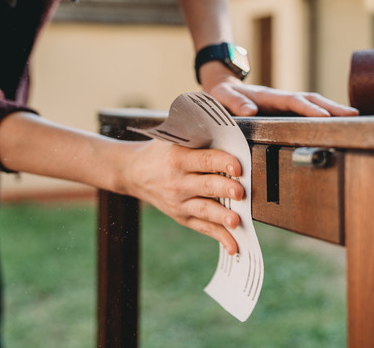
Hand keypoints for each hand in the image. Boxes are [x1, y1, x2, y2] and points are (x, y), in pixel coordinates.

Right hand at [120, 139, 243, 254]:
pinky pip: (204, 228)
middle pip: (206, 186)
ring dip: (222, 216)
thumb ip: (200, 136)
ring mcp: (179, 202)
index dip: (221, 162)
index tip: (238, 165)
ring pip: (205, 210)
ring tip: (237, 221)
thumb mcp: (174, 137)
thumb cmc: (161, 151)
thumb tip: (233, 128)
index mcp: (178, 158)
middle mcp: (178, 182)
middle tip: (241, 192)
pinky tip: (234, 246)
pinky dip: (220, 237)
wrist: (132, 172)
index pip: (203, 159)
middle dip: (225, 189)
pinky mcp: (182, 217)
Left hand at [202, 69, 358, 116]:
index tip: (325, 116)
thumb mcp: (222, 98)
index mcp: (267, 97)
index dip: (309, 109)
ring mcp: (284, 103)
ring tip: (354, 117)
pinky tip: (337, 121)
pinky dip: (324, 112)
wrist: (221, 85)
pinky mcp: (285, 110)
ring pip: (313, 103)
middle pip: (311, 99)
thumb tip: (250, 111)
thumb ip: (234, 103)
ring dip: (332, 109)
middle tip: (354, 115)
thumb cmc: (220, 95)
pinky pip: (307, 109)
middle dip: (332, 107)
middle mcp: (280, 98)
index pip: (293, 102)